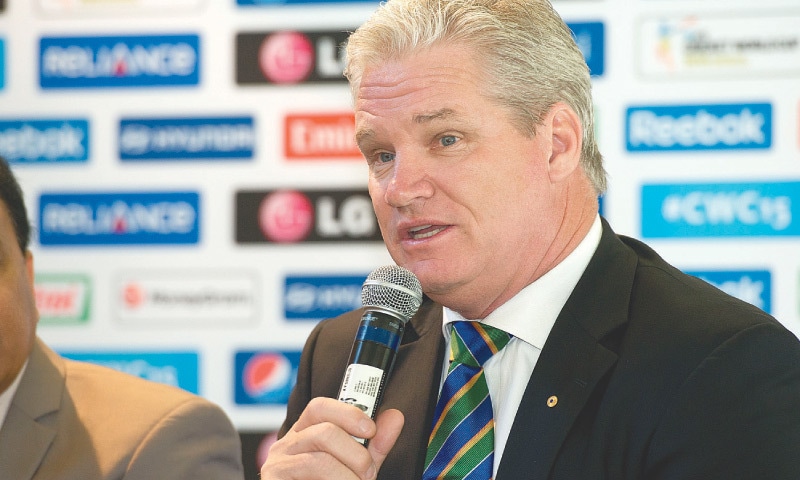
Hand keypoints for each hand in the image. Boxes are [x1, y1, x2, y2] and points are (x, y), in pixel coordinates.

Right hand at [261, 397, 404, 479]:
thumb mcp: (356, 467)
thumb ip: (374, 446)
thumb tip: (395, 417)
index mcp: (306, 433)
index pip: (320, 407)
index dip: (348, 413)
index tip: (370, 430)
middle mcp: (288, 445)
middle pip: (325, 431)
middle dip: (356, 455)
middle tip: (367, 474)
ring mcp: (277, 464)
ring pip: (319, 459)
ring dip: (348, 476)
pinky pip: (308, 474)